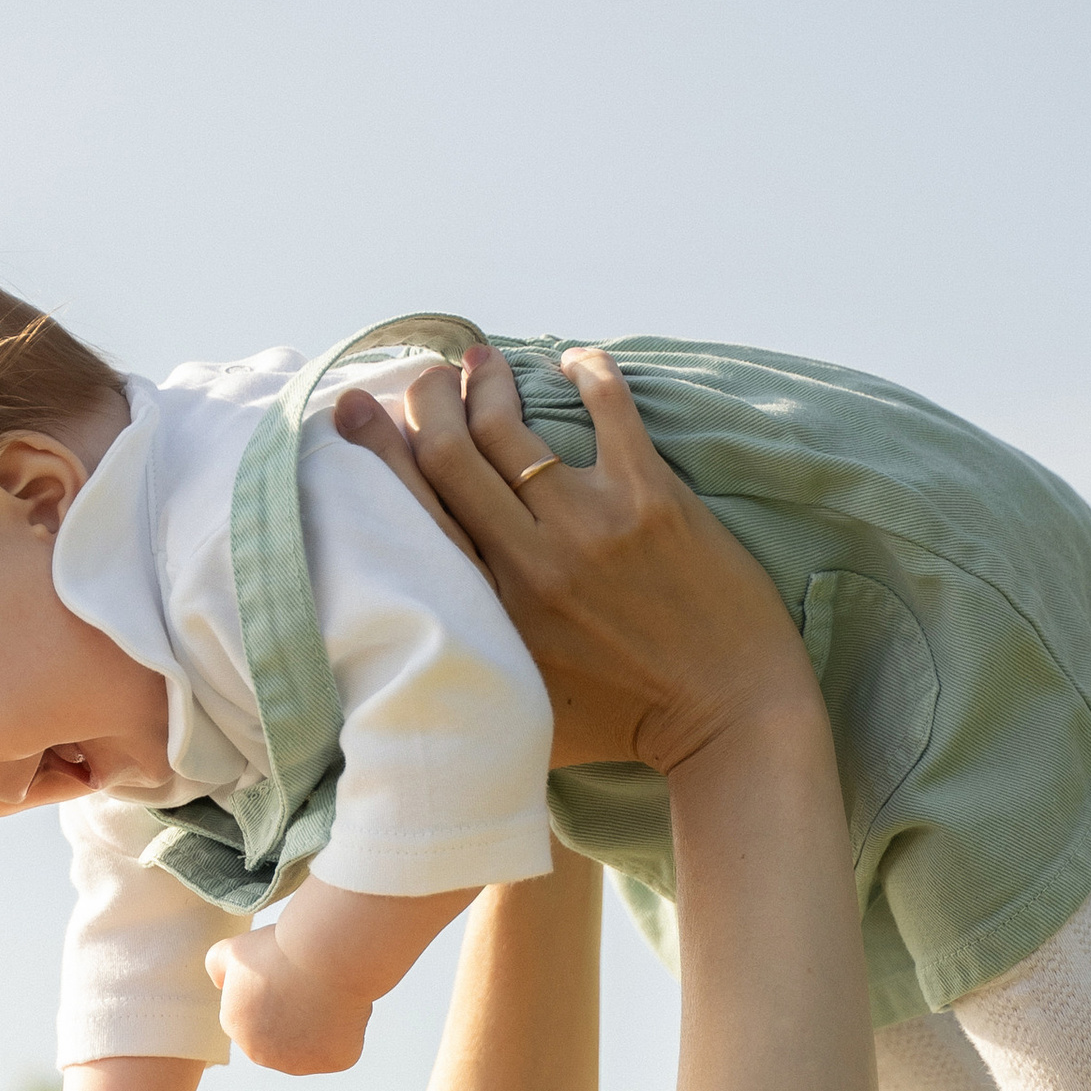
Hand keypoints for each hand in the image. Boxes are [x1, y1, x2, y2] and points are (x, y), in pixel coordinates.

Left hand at [205, 922, 373, 1076]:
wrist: (325, 955)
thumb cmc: (283, 947)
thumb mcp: (237, 949)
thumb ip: (217, 966)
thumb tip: (220, 983)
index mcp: (234, 1025)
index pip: (257, 1010)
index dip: (277, 988)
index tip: (290, 971)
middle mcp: (260, 1053)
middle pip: (283, 1032)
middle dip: (295, 1012)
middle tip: (309, 980)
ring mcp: (298, 1062)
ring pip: (312, 1041)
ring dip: (320, 1023)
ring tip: (325, 992)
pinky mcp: (332, 1062)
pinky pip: (341, 1045)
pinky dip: (348, 1028)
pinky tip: (343, 1006)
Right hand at [335, 346, 811, 774]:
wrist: (731, 719)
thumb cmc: (628, 728)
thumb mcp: (522, 720)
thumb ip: (466, 683)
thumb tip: (405, 664)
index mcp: (489, 613)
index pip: (414, 511)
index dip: (377, 449)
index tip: (359, 412)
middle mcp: (528, 561)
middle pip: (450, 451)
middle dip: (427, 398)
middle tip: (428, 378)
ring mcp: (590, 523)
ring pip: (509, 425)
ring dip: (488, 381)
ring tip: (481, 362)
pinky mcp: (652, 498)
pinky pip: (609, 408)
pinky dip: (588, 373)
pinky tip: (575, 361)